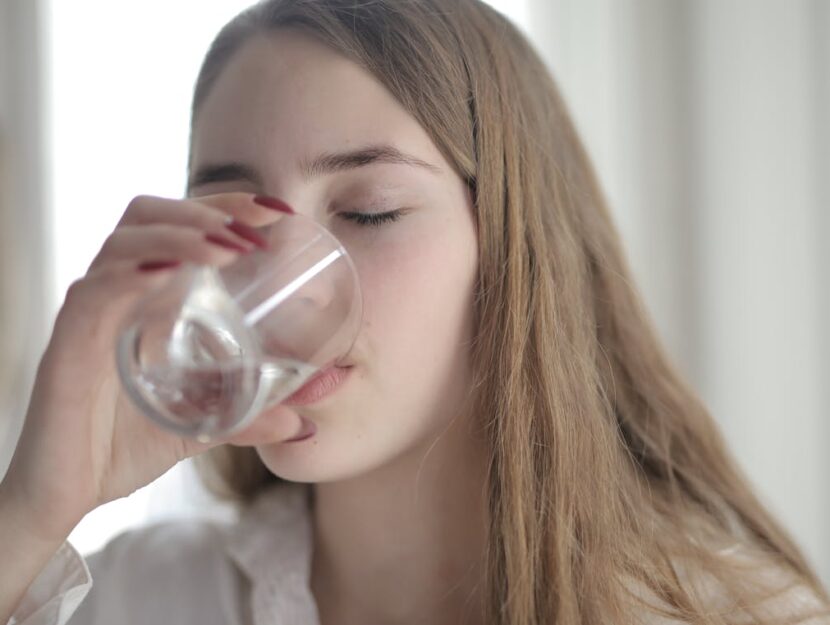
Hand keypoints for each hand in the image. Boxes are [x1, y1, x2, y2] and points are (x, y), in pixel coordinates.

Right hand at [0, 193, 301, 543]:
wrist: (65, 496)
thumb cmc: (123, 448)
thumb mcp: (202, 427)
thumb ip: (248, 420)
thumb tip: (303, 424)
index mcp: (148, 300)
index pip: (180, 227)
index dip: (225, 208)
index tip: (277, 211)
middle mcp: (118, 294)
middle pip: (151, 216)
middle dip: (207, 209)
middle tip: (257, 225)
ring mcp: (91, 314)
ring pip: (125, 242)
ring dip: (180, 235)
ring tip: (228, 248)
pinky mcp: (68, 345)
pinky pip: (95, 293)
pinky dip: (132, 275)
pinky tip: (170, 275)